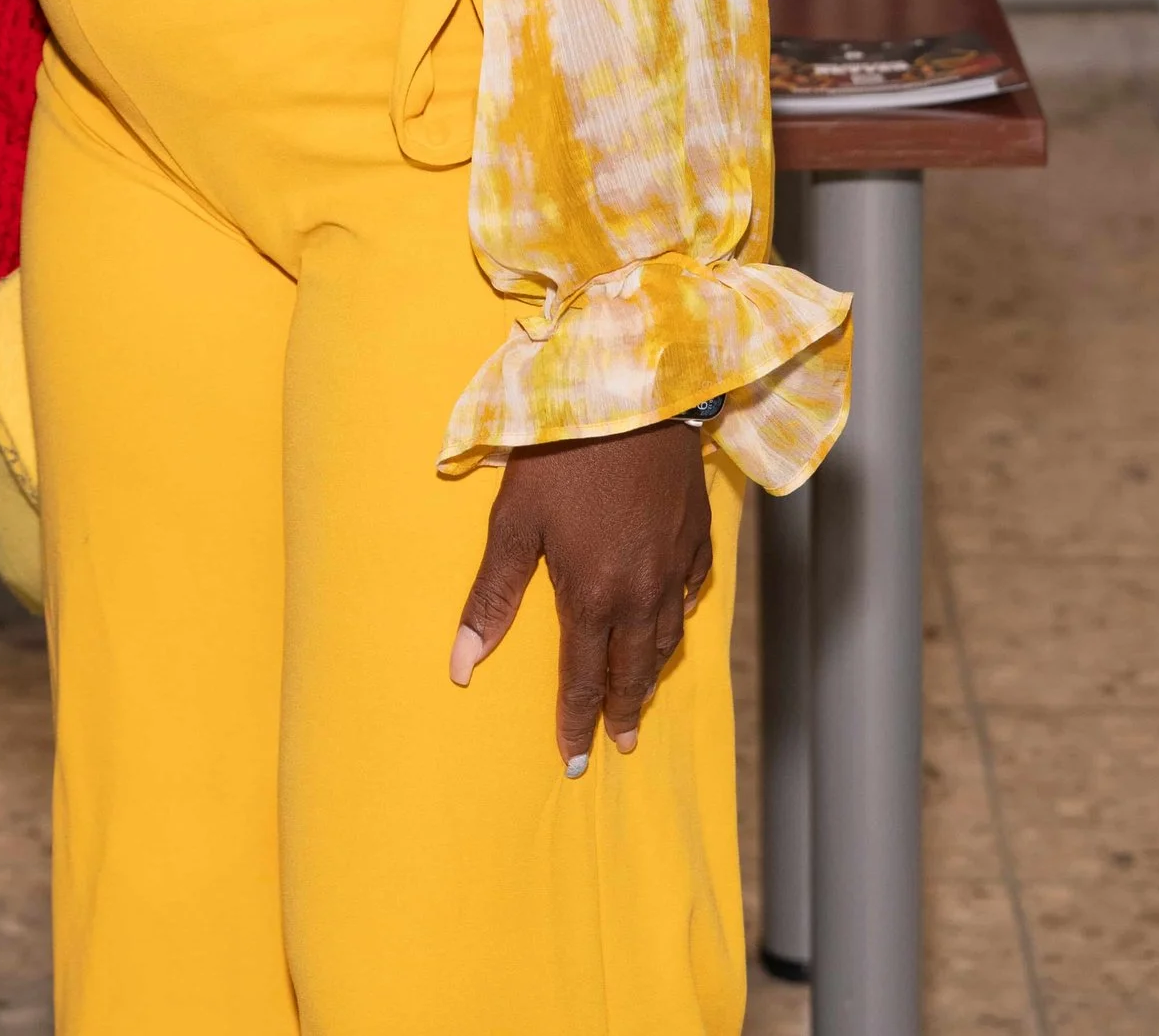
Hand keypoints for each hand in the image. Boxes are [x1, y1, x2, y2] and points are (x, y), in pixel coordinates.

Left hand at [449, 421, 711, 770]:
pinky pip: (691, 597)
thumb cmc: (560, 454)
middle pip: (633, 672)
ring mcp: (676, 569)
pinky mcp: (698, 539)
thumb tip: (460, 666)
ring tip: (640, 693)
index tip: (574, 762)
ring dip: (650, 672)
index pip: (582, 680)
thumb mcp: (513, 521)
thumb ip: (490, 597)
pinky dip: (678, 619)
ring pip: (665, 640)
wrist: (632, 396)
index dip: (576, 723)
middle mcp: (640, 595)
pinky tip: (672, 621)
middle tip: (618, 743)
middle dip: (622, 712)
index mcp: (591, 597)